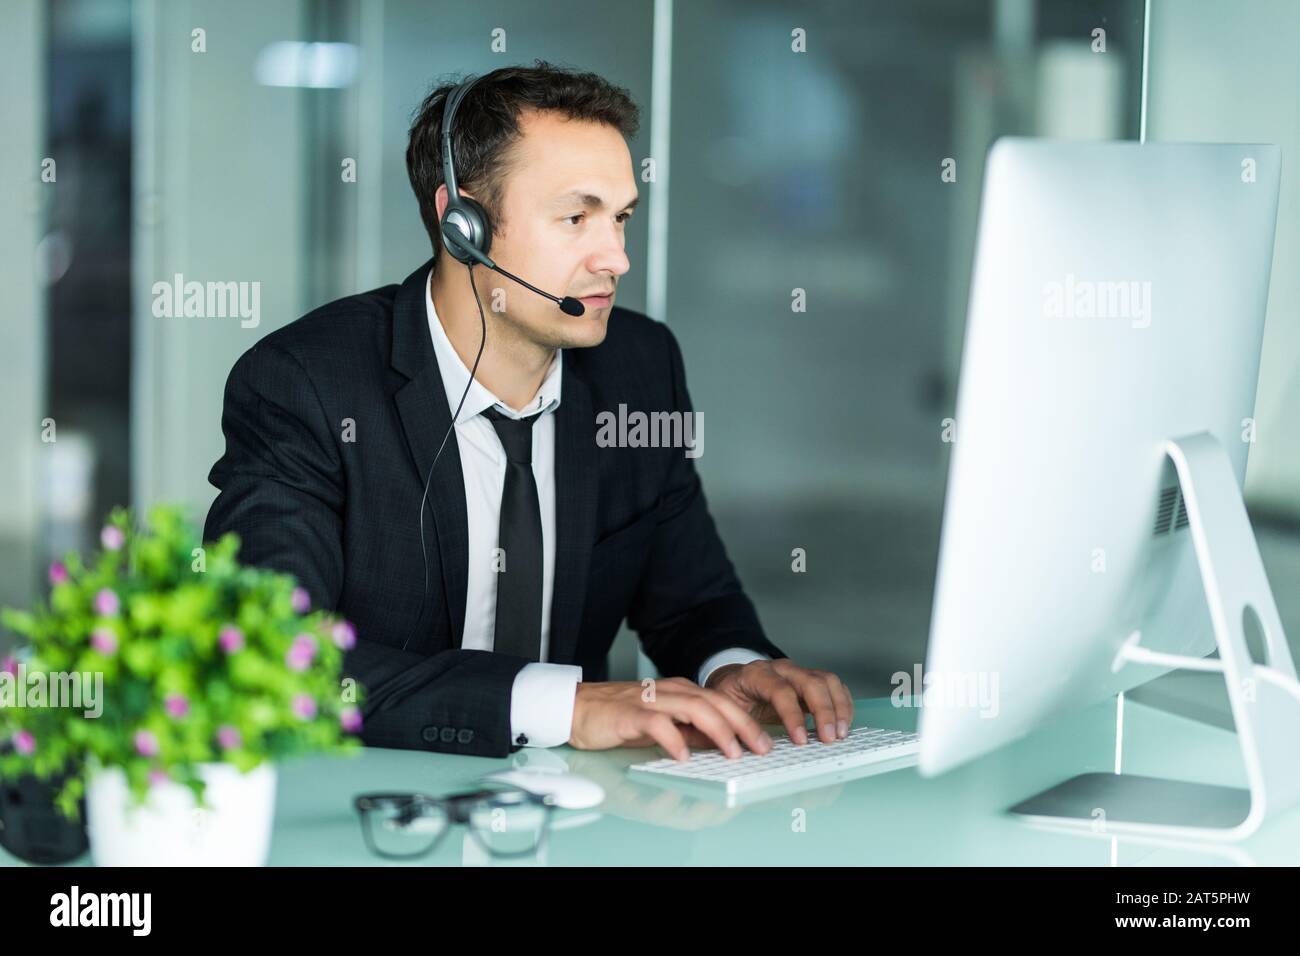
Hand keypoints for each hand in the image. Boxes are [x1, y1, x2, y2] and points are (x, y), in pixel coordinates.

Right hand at [567, 678, 774, 761]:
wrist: (576, 706)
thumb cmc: (618, 716)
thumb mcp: (663, 722)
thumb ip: (688, 729)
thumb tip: (719, 744)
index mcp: (680, 692)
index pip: (721, 702)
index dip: (746, 721)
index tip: (765, 741)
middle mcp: (670, 691)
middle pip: (715, 702)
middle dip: (743, 725)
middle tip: (762, 747)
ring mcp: (651, 700)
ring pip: (694, 708)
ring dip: (718, 730)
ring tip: (733, 752)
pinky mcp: (630, 714)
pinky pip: (657, 723)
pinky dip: (673, 739)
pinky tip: (684, 755)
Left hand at [705, 659, 852, 744]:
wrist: (734, 679)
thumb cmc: (730, 695)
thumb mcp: (724, 708)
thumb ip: (736, 725)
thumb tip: (751, 748)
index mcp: (756, 675)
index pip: (780, 690)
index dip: (793, 715)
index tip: (800, 740)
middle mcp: (781, 669)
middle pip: (811, 682)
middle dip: (824, 711)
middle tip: (829, 738)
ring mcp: (798, 672)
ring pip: (827, 681)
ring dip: (838, 707)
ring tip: (841, 733)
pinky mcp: (810, 681)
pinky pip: (833, 686)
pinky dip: (843, 704)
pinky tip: (843, 724)